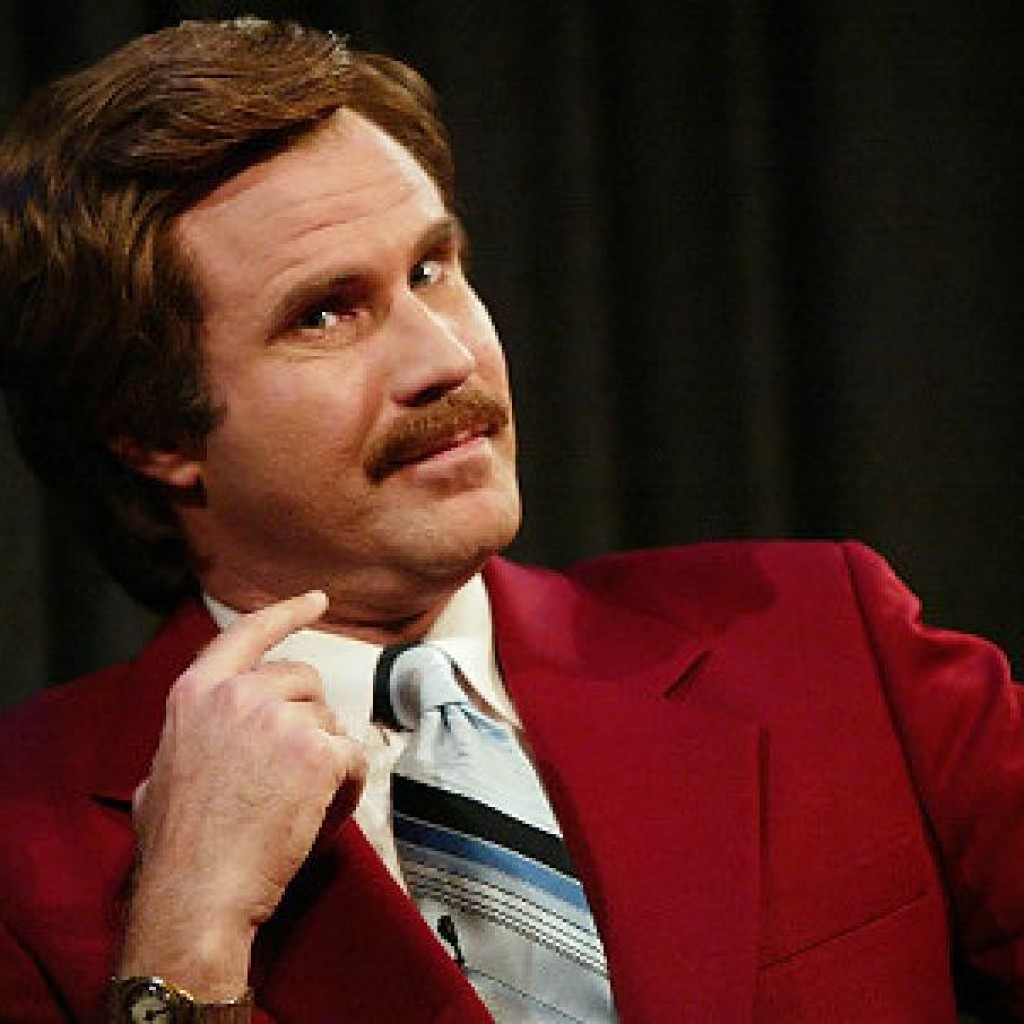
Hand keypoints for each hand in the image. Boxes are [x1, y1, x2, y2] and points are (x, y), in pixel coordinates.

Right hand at [118, 590, 367, 998]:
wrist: (196, 895)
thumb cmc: (176, 847)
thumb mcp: (159, 774)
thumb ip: (191, 738)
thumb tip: (203, 738)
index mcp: (197, 691)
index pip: (250, 632)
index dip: (287, 612)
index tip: (317, 600)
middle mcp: (238, 693)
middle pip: (303, 680)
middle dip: (307, 720)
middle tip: (290, 772)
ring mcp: (279, 718)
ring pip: (330, 721)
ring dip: (325, 757)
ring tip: (297, 802)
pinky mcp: (317, 751)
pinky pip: (354, 757)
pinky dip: (348, 786)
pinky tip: (323, 814)